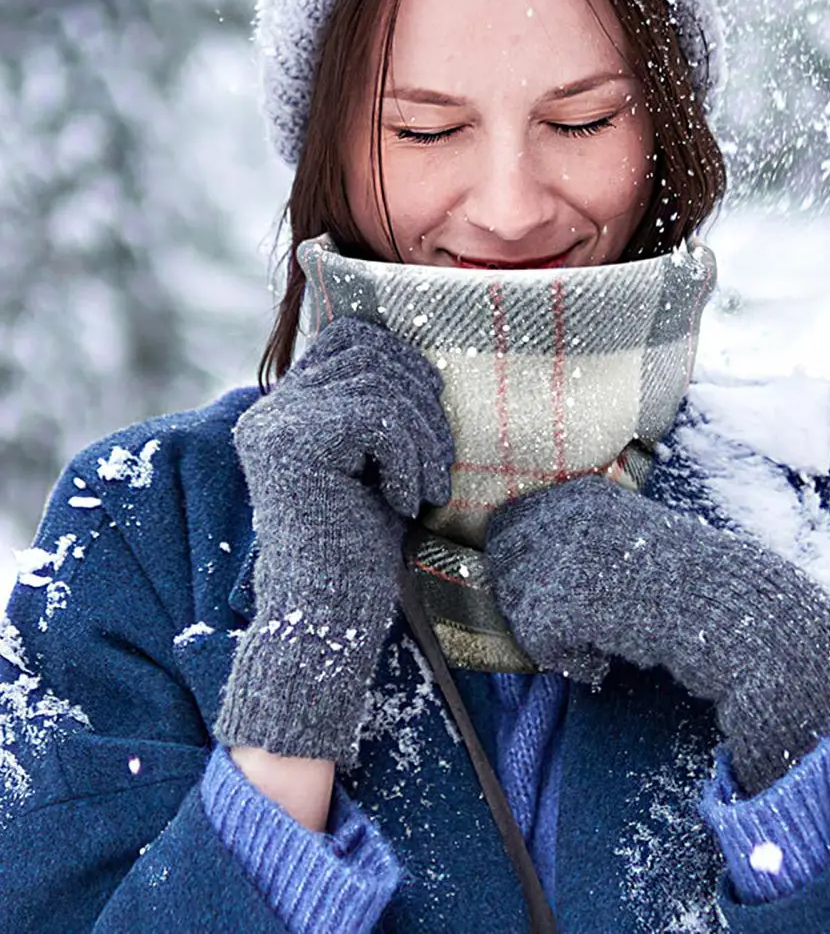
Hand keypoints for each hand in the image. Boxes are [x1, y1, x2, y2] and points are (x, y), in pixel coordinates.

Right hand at [213, 317, 453, 767]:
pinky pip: (378, 419)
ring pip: (380, 384)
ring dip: (423, 436)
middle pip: (370, 352)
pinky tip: (403, 501)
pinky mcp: (293, 448)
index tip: (427, 411)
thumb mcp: (377, 465)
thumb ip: (384, 411)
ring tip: (427, 488)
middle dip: (422, 402)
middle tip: (437, 464)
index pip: (348, 336)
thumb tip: (423, 363)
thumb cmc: (361, 546)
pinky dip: (408, 460)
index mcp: (288, 410)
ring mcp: (277, 426)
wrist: (331, 614)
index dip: (400, 360)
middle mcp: (272, 411)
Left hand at [484, 476, 829, 794]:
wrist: (728, 610)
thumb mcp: (630, 537)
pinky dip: (567, 661)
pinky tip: (601, 661)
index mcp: (582, 493)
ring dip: (548, 630)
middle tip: (574, 622)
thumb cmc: (684, 581)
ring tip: (595, 639)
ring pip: (517, 604)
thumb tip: (517, 549)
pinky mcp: (562, 602)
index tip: (559, 588)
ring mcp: (562, 556)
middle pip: (504, 562)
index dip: (521, 563)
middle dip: (527, 598)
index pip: (509, 522)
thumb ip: (579, 536)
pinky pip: (537, 641)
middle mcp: (565, 515)